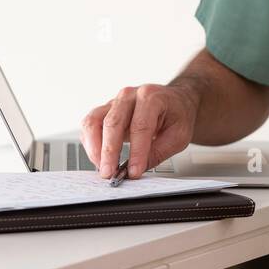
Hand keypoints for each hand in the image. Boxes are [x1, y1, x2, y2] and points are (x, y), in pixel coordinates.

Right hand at [80, 83, 199, 179]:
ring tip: (102, 167)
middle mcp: (129, 96)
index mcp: (151, 97)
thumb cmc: (177, 115)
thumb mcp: (178, 136)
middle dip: (109, 151)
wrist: (175, 101)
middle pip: (113, 122)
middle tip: (110, 173)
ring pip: (94, 122)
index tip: (133, 171)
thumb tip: (135, 170)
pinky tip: (99, 159)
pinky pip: (89, 126)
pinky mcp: (104, 111)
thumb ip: (157, 153)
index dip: (136, 152)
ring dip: (94, 148)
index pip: (140, 126)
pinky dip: (91, 144)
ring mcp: (114, 102)